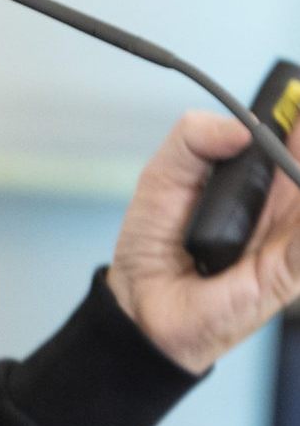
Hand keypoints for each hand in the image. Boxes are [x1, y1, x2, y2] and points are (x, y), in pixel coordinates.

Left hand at [107, 110, 299, 373]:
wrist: (141, 300)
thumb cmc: (155, 239)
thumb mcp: (164, 174)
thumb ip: (194, 139)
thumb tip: (245, 126)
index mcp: (259, 179)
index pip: (295, 142)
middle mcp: (284, 207)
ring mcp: (291, 241)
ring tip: (295, 159)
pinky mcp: (286, 274)